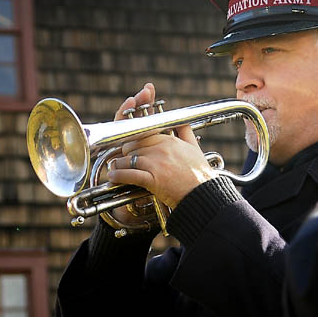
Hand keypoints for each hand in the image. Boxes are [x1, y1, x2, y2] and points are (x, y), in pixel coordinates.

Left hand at [106, 82, 216, 209]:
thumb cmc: (200, 174)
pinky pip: (129, 174)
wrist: (203, 194)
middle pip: (132, 145)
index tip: (130, 148)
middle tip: (122, 159)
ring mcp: (156, 163)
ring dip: (119, 164)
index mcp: (170, 140)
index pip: (143, 134)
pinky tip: (114, 176)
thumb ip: (186, 132)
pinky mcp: (153, 179)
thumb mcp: (195, 148)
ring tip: (115, 168)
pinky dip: (119, 175)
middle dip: (125, 153)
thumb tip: (181, 122)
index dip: (134, 141)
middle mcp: (161, 149)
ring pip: (128, 159)